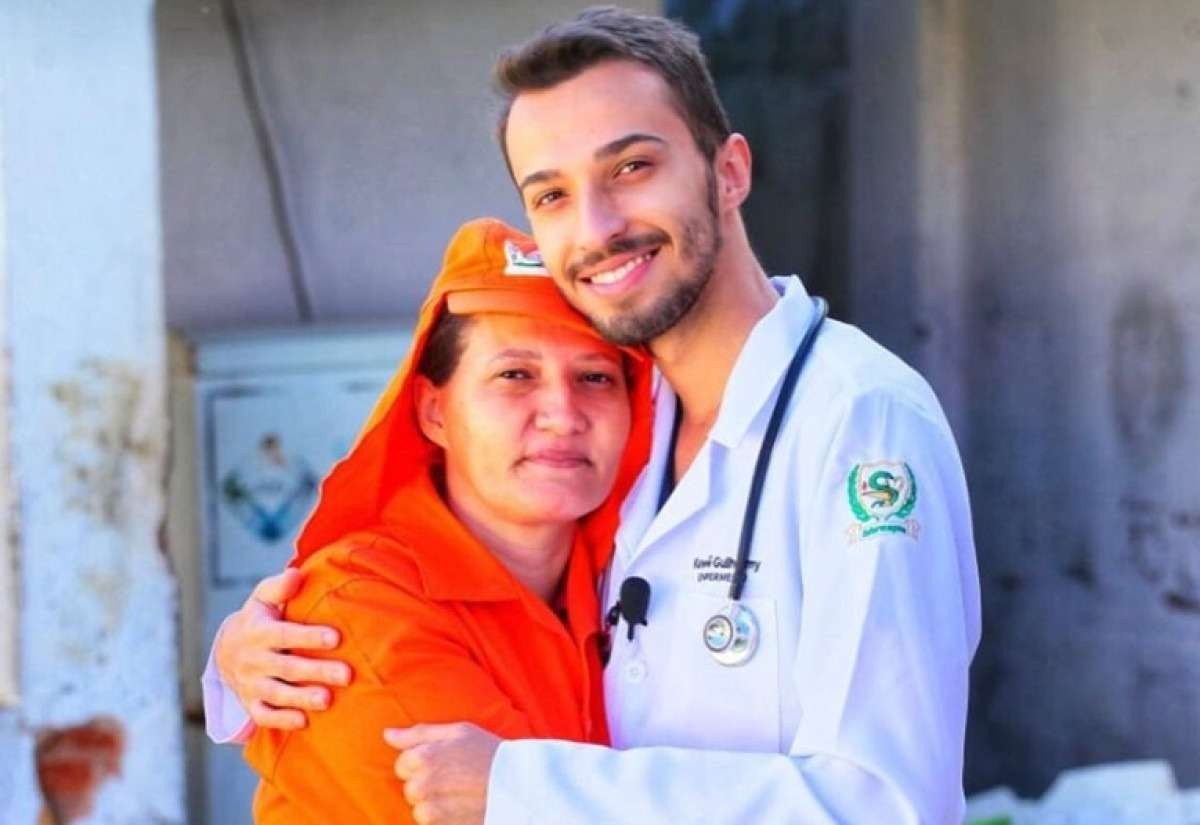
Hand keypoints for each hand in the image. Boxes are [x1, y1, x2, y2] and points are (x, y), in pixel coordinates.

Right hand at [214, 568, 351, 729]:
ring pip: (277, 693)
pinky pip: (263, 716)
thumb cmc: (258, 619)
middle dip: (317, 671)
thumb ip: (279, 586)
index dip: (310, 637)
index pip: (285, 634)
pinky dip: (281, 720)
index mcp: (259, 632)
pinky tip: (304, 721)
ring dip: (302, 698)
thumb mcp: (262, 598)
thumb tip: (296, 574)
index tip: (336, 638)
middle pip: (287, 667)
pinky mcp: (250, 703)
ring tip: (328, 700)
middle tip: (347, 675)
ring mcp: (251, 684)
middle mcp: (253, 660)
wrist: (225, 651)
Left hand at [384, 722, 499, 824]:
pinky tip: (462, 807)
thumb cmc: (489, 753)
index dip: (421, 762)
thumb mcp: (458, 732)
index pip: (402, 764)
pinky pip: (431, 824)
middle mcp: (423, 784)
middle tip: (454, 778)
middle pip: (409, 788)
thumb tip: (387, 734)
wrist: (519, 784)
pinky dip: (444, 818)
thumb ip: (418, 733)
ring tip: (460, 794)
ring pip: (419, 809)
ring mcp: (431, 809)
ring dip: (434, 804)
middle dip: (426, 784)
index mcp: (424, 756)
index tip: (444, 762)